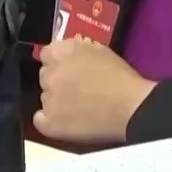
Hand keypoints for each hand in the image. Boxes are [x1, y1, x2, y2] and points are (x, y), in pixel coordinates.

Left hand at [33, 39, 157, 143]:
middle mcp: (50, 73)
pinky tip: (63, 122)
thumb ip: (77, 49)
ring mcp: (48, 98)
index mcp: (61, 53)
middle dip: (57, 81)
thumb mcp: (99, 51)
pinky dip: (49, 121)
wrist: (132, 107)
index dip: (58, 62)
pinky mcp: (50, 122)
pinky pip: (40, 120)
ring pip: (45, 98)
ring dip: (56, 101)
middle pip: (45, 76)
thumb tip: (67, 53)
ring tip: (78, 108)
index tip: (70, 70)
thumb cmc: (121, 78)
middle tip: (76, 90)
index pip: (47, 54)